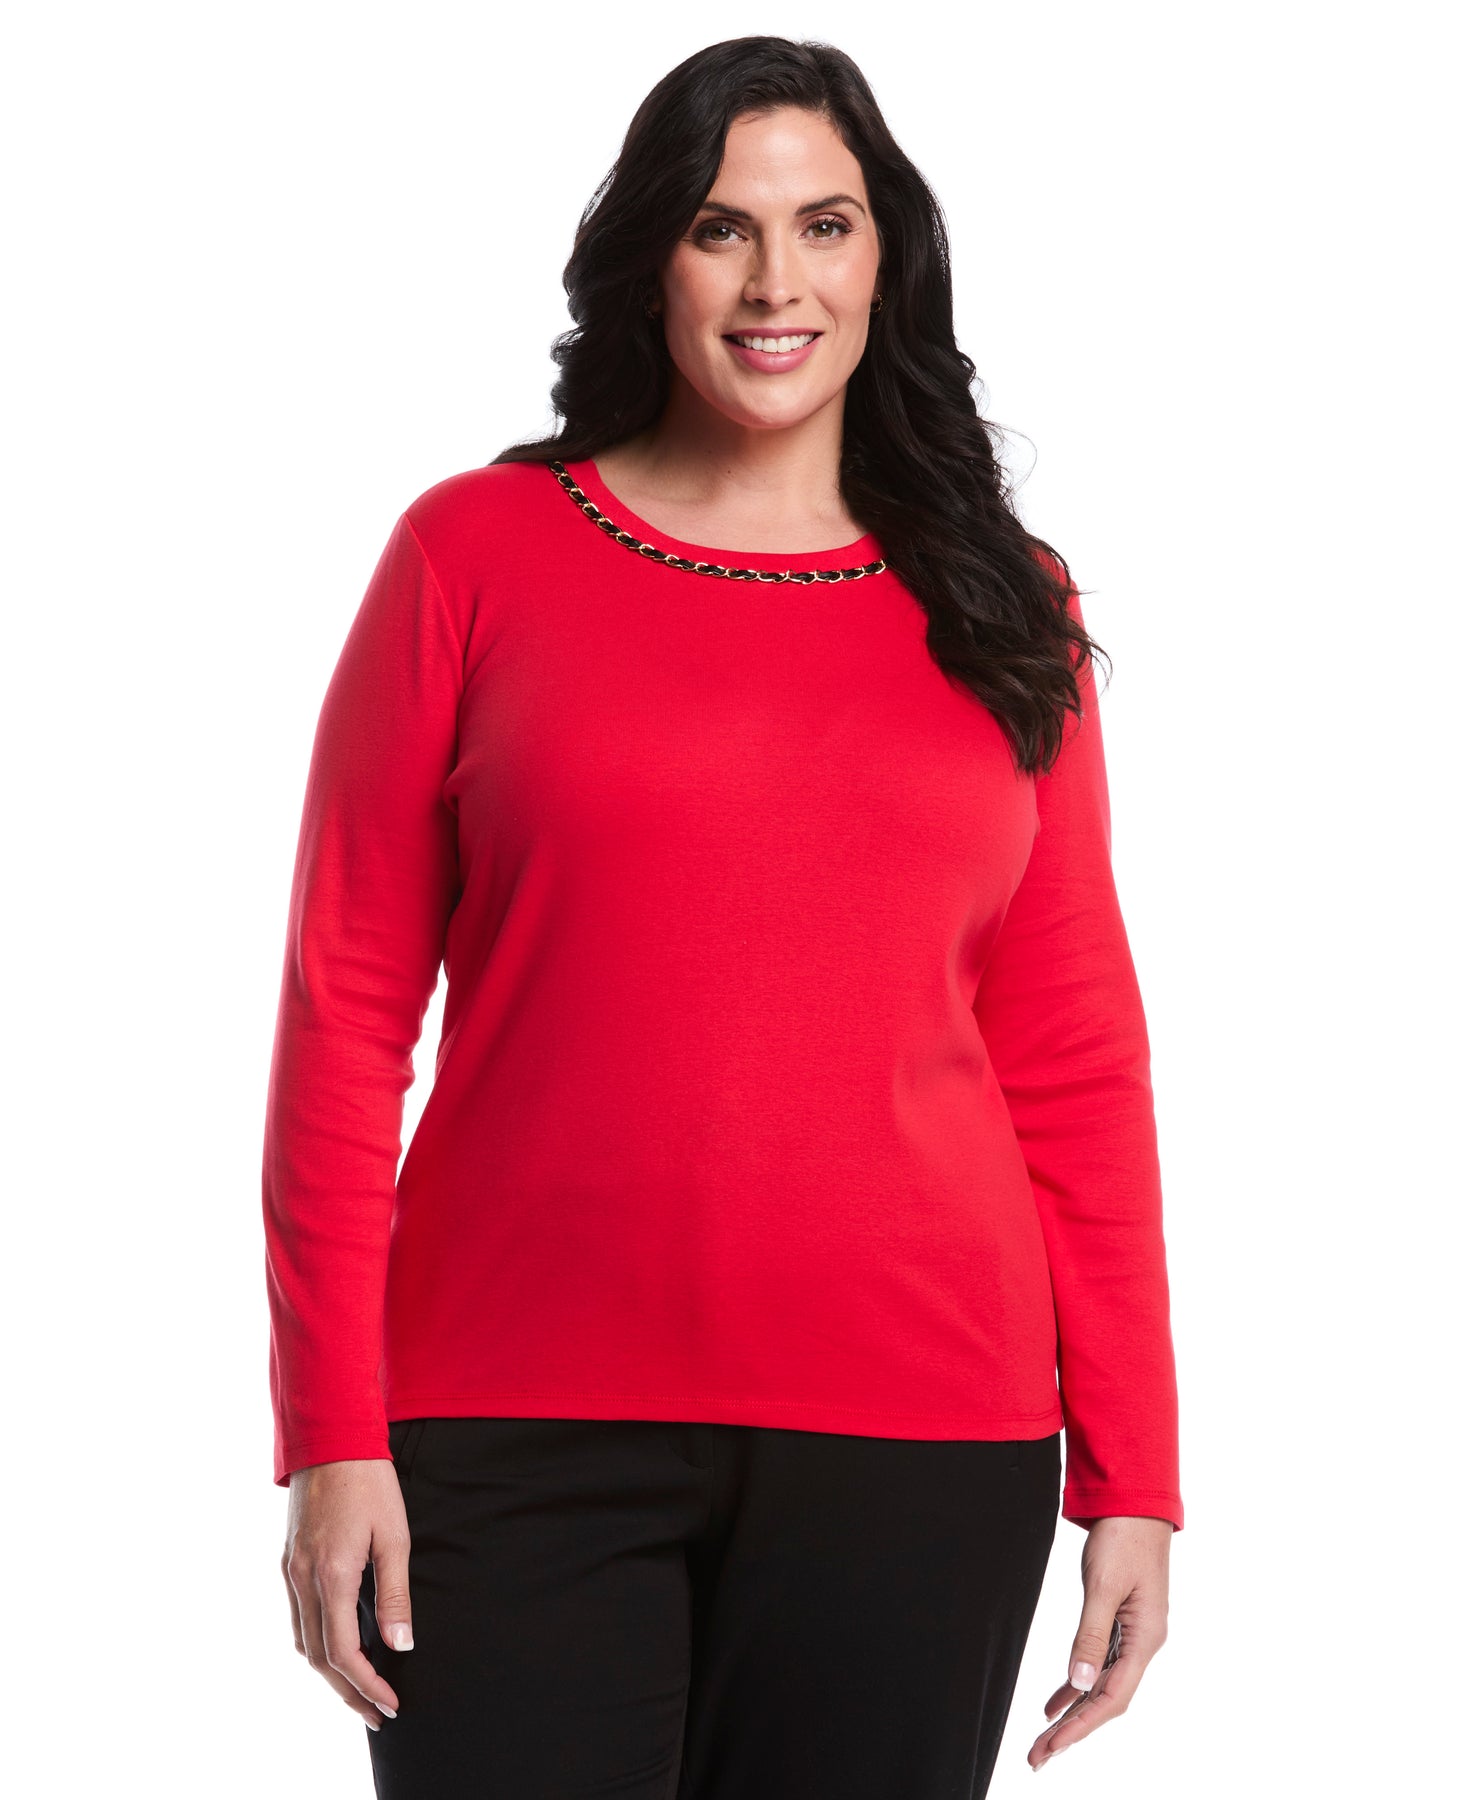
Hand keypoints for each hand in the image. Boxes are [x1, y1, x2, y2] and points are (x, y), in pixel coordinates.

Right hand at [281, 1458, 415, 1731]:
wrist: (331, 1438)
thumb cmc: (370, 1481)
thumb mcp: (395, 1536)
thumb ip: (395, 1596)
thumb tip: (401, 1647)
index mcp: (331, 1575)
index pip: (343, 1653)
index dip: (366, 1685)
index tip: (390, 1704)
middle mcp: (302, 1579)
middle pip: (317, 1658)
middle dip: (347, 1692)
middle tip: (376, 1713)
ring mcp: (290, 1570)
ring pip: (302, 1641)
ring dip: (329, 1673)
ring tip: (360, 1690)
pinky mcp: (288, 1560)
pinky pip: (297, 1618)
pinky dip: (315, 1644)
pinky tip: (338, 1647)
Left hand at [1027, 1515, 1171, 1771]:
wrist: (1136, 1503)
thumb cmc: (1123, 1538)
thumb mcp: (1102, 1585)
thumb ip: (1091, 1634)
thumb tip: (1079, 1682)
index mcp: (1145, 1638)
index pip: (1112, 1697)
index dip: (1081, 1726)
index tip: (1052, 1747)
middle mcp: (1143, 1643)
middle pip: (1106, 1700)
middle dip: (1073, 1731)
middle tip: (1038, 1757)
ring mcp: (1134, 1634)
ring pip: (1101, 1686)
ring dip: (1074, 1713)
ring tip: (1044, 1740)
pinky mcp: (1122, 1622)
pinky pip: (1099, 1664)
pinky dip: (1077, 1684)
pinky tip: (1058, 1702)